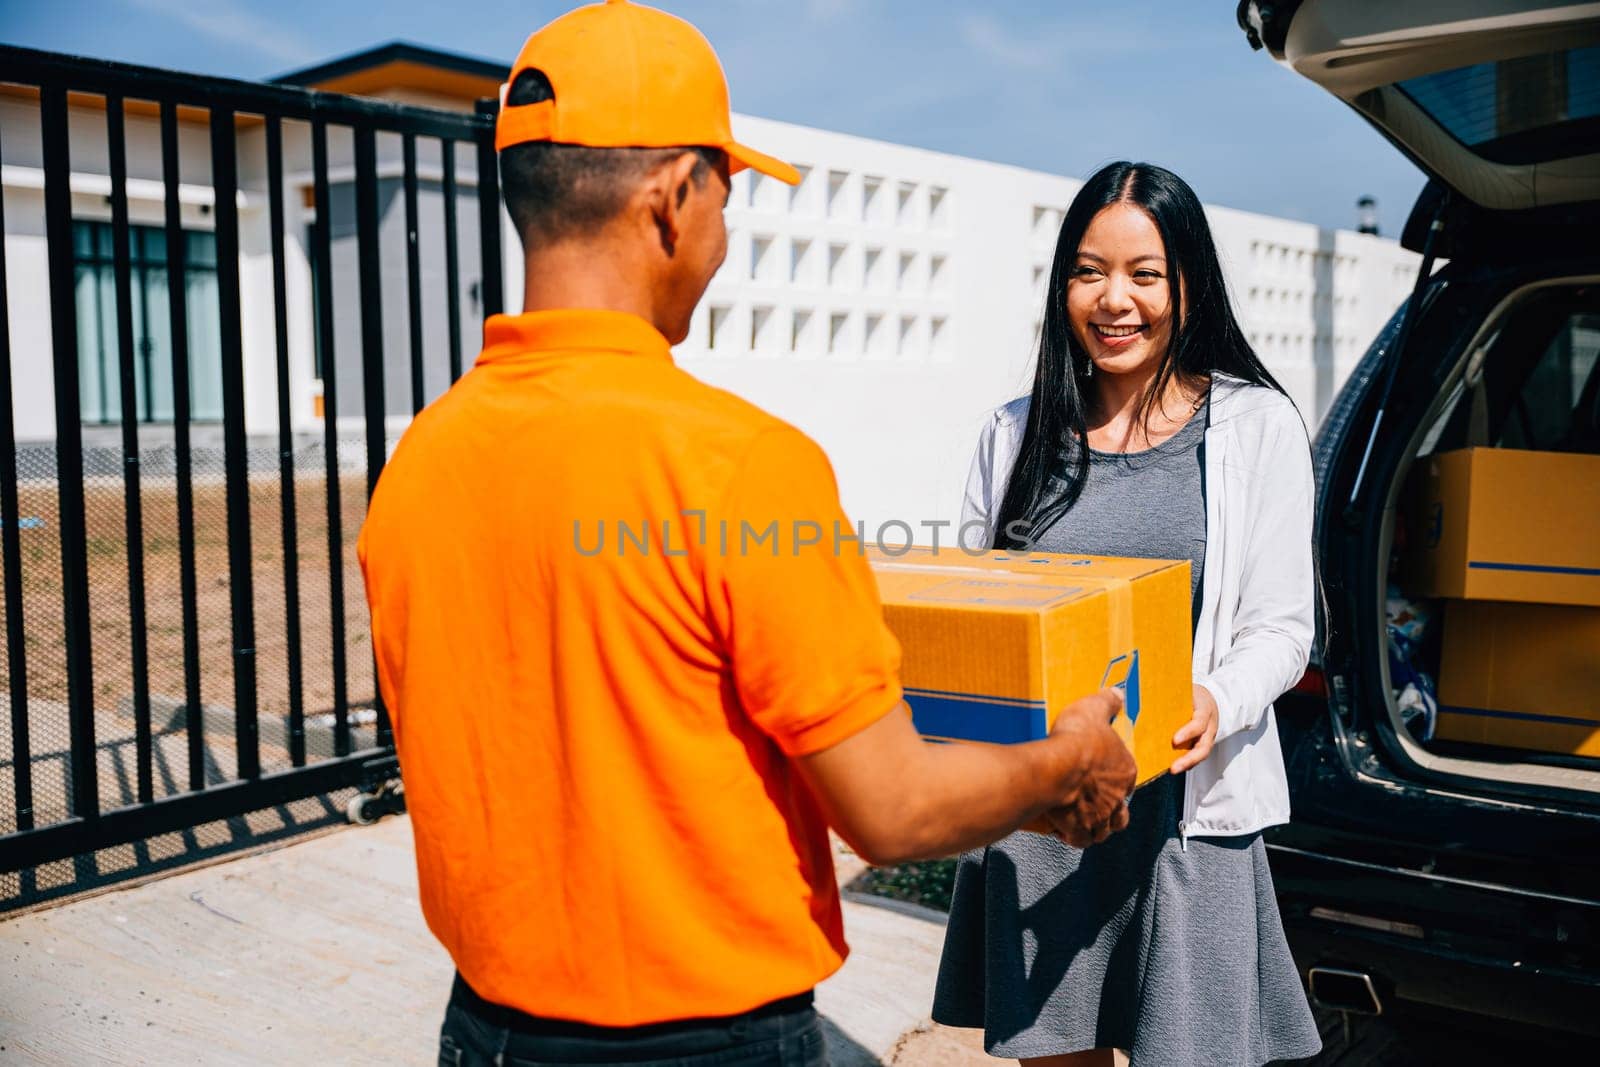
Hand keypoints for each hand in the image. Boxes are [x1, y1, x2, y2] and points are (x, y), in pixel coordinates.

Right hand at [1039, 688, 1136, 847]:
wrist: (1056, 767)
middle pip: (1121, 812)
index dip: (1116, 778)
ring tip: (1082, 820)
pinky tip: (1064, 831)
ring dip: (1096, 827)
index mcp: (1125, 771)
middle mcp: (1117, 798)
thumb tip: (1118, 693)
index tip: (1101, 774)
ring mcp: (1099, 816)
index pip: (1128, 779)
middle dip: (1111, 810)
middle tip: (1095, 803)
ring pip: (1105, 830)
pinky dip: (1075, 838)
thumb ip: (1107, 702)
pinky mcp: (1079, 828)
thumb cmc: (1075, 739)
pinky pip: (1081, 840)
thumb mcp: (1092, 709)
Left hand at [1170, 684, 1218, 773]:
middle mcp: (1209, 728)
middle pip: (1203, 748)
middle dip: (1189, 759)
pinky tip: (1171, 766)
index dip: (1188, 732)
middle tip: (1173, 768)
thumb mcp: (1188, 691)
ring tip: (1171, 770)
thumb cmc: (1195, 695)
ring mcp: (1208, 738)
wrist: (1210, 699)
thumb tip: (1145, 697)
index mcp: (1205, 711)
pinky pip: (1196, 756)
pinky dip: (1186, 763)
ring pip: (1201, 755)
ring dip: (1186, 764)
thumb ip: (1173, 697)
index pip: (1199, 723)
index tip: (1174, 740)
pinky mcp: (1203, 744)